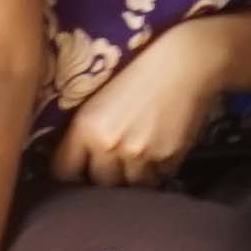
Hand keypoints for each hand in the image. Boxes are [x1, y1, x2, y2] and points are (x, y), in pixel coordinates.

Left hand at [51, 20, 237, 184]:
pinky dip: (158, 170)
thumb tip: (76, 159)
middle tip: (112, 162)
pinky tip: (159, 150)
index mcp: (85, 128)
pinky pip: (158, 178)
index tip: (78, 169)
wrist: (186, 63)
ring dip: (132, 177)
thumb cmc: (139, 72)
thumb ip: (83, 131)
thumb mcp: (97, 98)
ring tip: (138, 158)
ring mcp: (141, 155)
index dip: (71, 172)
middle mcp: (110, 146)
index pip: (64, 172)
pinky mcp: (169, 158)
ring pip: (130, 186)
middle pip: (99, 184)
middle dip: (104, 176)